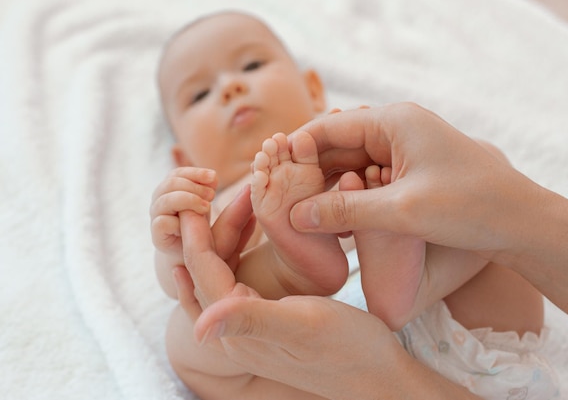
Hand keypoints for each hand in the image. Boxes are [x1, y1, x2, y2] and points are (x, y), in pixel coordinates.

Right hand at [150, 167, 215, 256]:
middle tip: (212, 195)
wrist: (191, 258)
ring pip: (165, 200)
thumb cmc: (201, 228)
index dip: (195, 173)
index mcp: (171, 189)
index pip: (177, 173)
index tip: (214, 178)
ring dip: (188, 200)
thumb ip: (214, 193)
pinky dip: (178, 222)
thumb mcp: (211, 208)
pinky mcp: (156, 235)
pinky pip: (162, 222)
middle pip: (171, 183)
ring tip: (207, 208)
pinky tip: (192, 227)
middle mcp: (160, 200)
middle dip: (194, 186)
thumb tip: (220, 179)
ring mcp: (156, 217)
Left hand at [178, 195, 480, 399]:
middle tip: (203, 195)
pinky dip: (233, 255)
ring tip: (221, 209)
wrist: (375, 372)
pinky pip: (233, 284)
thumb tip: (196, 331)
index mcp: (238, 329)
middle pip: (203, 273)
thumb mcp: (303, 325)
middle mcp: (235, 333)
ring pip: (216, 277)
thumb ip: (251, 321)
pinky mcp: (264, 324)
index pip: (202, 271)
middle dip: (201, 233)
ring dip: (216, 242)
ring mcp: (248, 330)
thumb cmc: (348, 346)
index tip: (192, 197)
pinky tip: (240, 239)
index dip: (193, 232)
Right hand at [291, 102, 567, 352]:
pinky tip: (335, 222)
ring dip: (330, 189)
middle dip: (311, 174)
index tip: (272, 174)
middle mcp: (398, 129)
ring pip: (352, 166)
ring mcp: (406, 151)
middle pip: (338, 146)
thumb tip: (296, 215)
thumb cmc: (470, 207)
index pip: (330, 127)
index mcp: (394, 121)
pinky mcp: (412, 173)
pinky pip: (370, 181)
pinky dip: (352, 198)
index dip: (297, 149)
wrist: (523, 223)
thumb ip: (345, 211)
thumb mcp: (402, 211)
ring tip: (304, 216)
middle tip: (283, 201)